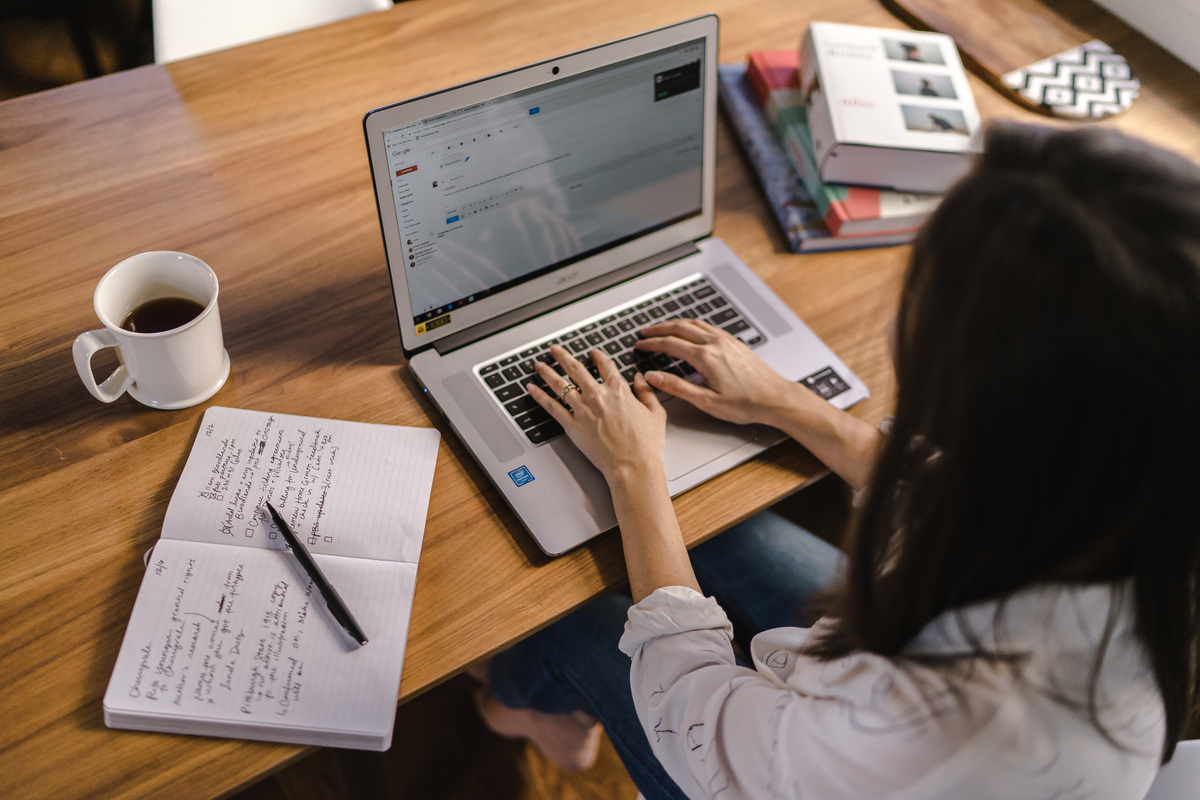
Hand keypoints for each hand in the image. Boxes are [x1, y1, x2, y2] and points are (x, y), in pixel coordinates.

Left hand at [528, 345, 666, 481]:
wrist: (632, 465)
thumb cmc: (645, 444)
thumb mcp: (655, 413)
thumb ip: (647, 392)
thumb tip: (640, 378)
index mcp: (619, 390)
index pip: (605, 365)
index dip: (597, 356)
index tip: (592, 353)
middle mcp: (598, 395)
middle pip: (576, 369)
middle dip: (563, 357)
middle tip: (555, 350)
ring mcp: (582, 409)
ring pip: (560, 384)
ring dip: (547, 372)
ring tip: (539, 365)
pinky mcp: (572, 425)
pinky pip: (551, 406)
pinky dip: (540, 396)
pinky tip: (532, 389)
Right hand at [635, 318, 802, 426]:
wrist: (776, 398)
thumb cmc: (746, 404)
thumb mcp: (707, 402)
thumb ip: (678, 387)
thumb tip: (654, 377)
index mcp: (705, 357)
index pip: (670, 343)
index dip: (651, 344)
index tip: (639, 345)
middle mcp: (715, 343)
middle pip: (680, 327)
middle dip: (659, 328)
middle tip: (644, 332)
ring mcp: (726, 340)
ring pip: (694, 323)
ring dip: (675, 324)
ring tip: (662, 328)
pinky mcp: (735, 342)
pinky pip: (708, 327)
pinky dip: (692, 325)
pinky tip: (690, 330)